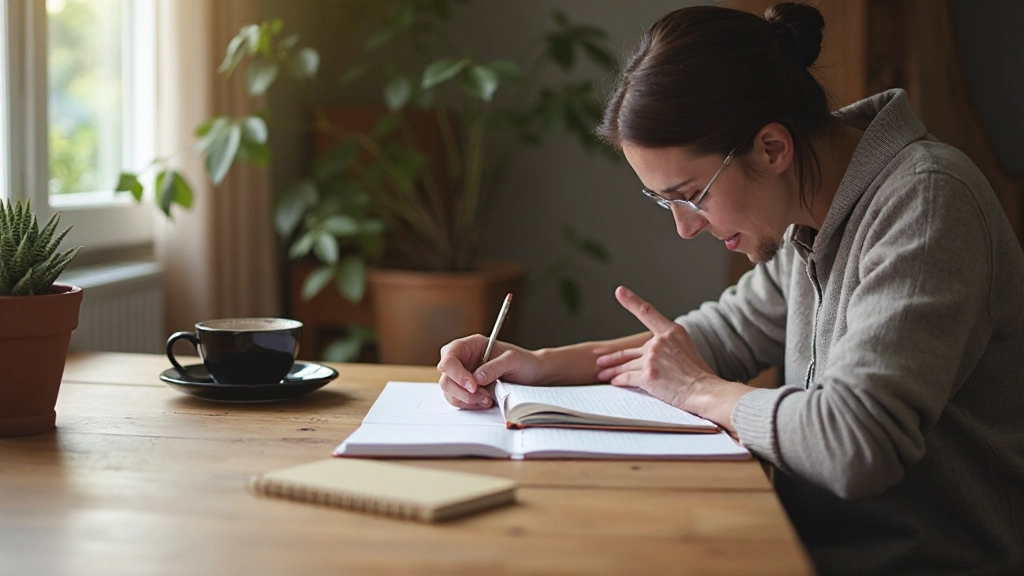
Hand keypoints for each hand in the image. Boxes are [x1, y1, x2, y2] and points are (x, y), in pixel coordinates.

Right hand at [437, 335, 542, 409]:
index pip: (449, 356)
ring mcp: (463, 376)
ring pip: (449, 391)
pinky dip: (469, 404)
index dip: (456, 372)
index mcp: (471, 345)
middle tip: (482, 395)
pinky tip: (485, 402)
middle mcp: (464, 360)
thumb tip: (477, 378)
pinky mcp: (467, 390)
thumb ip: (494, 367)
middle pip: (446, 376)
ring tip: (487, 400)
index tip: (473, 385)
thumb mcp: (513, 359)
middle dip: (461, 390)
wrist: (533, 375)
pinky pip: (458, 400)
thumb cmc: (523, 361)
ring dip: (466, 399)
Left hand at [595, 286, 735, 418]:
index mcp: (672, 332)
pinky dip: (619, 380)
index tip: (620, 291)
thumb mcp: (688, 349)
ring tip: (602, 373)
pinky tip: (614, 381)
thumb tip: (655, 350)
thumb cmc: (700, 375)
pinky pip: (627, 377)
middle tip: (600, 359)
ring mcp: (652, 358)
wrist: (705, 391)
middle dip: (613, 357)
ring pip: (626, 365)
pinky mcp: (648, 375)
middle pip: (630, 351)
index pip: (647, 312)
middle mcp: (660, 342)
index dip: (631, 301)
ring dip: (612, 370)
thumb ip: (669, 346)